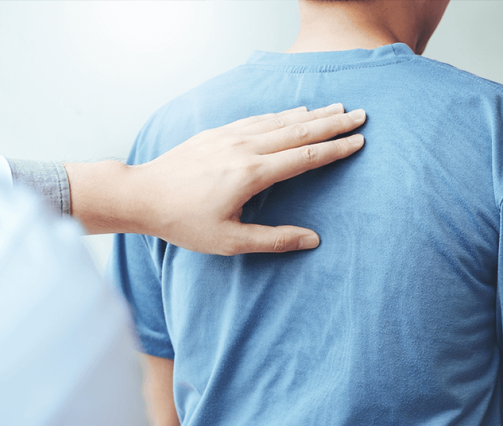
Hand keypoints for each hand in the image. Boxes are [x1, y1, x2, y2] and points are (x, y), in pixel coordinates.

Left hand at [67, 104, 365, 253]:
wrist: (143, 195)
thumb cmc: (184, 223)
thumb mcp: (230, 241)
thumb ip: (274, 239)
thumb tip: (312, 240)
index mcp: (251, 174)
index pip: (304, 157)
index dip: (334, 150)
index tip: (358, 141)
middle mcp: (244, 148)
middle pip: (298, 131)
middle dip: (332, 123)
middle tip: (360, 115)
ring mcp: (230, 136)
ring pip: (279, 120)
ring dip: (311, 113)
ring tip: (335, 108)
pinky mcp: (217, 133)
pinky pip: (258, 119)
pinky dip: (281, 114)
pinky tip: (294, 111)